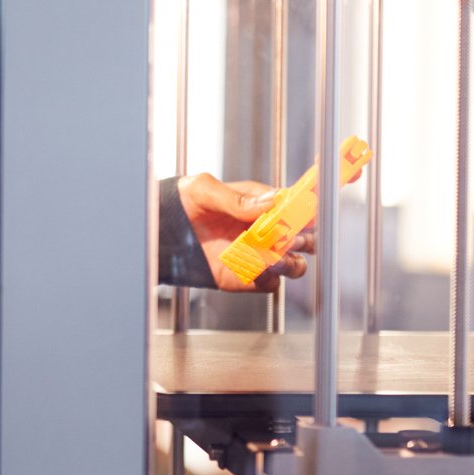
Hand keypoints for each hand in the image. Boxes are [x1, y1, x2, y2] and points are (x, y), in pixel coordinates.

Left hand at [177, 172, 315, 292]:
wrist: (161, 232)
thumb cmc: (184, 203)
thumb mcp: (205, 190)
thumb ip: (236, 198)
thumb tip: (268, 204)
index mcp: (263, 204)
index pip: (296, 204)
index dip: (309, 207)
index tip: (313, 208)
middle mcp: (267, 231)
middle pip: (305, 237)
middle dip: (306, 238)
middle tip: (294, 235)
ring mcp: (259, 255)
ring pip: (294, 264)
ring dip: (292, 261)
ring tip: (275, 254)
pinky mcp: (248, 277)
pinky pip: (271, 283)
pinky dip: (269, 278)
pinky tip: (257, 267)